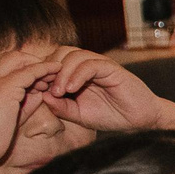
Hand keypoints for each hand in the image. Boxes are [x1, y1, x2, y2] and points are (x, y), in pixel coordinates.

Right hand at [0, 46, 66, 172]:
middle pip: (10, 57)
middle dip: (31, 61)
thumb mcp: (3, 117)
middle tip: (49, 71)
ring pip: (19, 60)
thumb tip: (39, 93)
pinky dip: (44, 70)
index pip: (0, 64)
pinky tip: (57, 71)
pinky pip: (29, 72)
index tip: (36, 77)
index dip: (20, 67)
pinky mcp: (3, 89)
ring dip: (39, 65)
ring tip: (57, 73)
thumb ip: (20, 103)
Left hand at [40, 47, 172, 133]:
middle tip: (44, 88)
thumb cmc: (112, 116)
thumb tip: (42, 95)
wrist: (140, 121)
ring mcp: (100, 64)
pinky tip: (71, 89)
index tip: (34, 89)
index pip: (54, 62)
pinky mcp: (112, 68)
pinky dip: (77, 75)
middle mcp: (88, 65)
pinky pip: (90, 64)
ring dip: (61, 73)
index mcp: (78, 73)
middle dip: (48, 69)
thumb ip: (60, 106)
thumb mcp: (78, 114)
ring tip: (58, 92)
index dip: (42, 72)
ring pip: (73, 55)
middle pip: (60, 52)